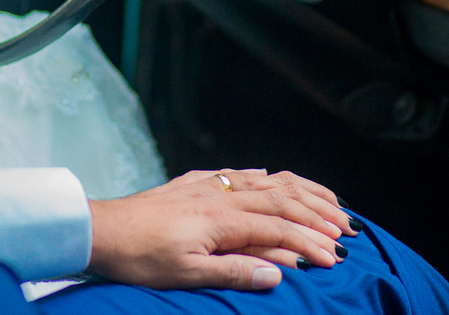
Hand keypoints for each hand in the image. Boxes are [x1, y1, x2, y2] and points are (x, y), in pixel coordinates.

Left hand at [88, 169, 356, 290]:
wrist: (100, 230)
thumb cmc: (139, 257)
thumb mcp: (186, 275)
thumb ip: (234, 271)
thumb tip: (280, 274)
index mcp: (222, 219)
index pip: (279, 229)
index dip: (311, 243)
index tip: (336, 258)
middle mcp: (221, 195)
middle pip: (283, 199)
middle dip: (319, 213)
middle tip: (348, 229)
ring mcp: (208, 185)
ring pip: (266, 180)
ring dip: (302, 190)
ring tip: (328, 200)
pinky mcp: (194, 182)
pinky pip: (241, 173)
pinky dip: (267, 177)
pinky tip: (273, 178)